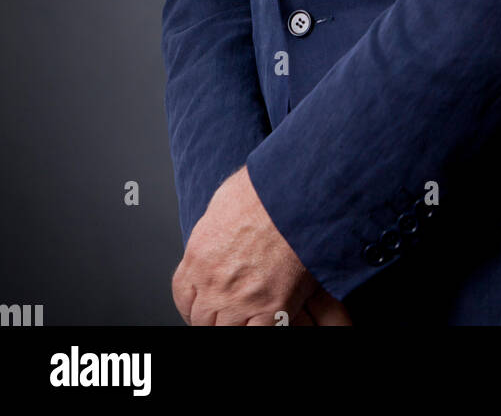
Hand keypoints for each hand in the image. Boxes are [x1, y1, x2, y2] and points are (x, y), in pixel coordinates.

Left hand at [171, 165, 350, 325]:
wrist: (296, 195)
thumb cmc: (265, 189)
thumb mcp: (223, 201)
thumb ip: (215, 227)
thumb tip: (218, 231)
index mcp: (199, 256)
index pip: (183, 296)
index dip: (191, 306)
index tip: (201, 306)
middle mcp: (214, 283)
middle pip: (202, 319)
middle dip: (212, 317)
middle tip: (226, 312)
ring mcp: (242, 299)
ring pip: (226, 332)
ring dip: (234, 325)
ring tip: (246, 316)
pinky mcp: (273, 307)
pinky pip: (257, 335)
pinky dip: (258, 330)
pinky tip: (266, 320)